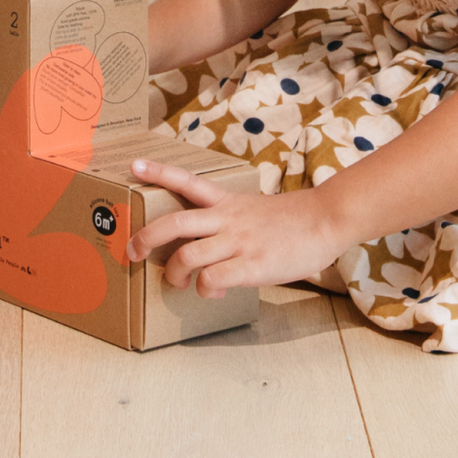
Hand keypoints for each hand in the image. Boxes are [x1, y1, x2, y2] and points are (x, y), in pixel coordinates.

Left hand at [127, 157, 344, 294]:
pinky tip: (212, 292)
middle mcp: (227, 218)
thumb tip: (209, 259)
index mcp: (226, 201)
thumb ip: (227, 226)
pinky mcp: (251, 265)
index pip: (186, 181)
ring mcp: (238, 242)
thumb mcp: (253, 211)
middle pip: (175, 222)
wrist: (325, 220)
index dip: (158, 173)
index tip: (134, 165)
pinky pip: (212, 279)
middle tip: (132, 251)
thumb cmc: (291, 221)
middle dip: (146, 237)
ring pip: (188, 256)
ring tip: (175, 283)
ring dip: (173, 274)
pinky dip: (204, 290)